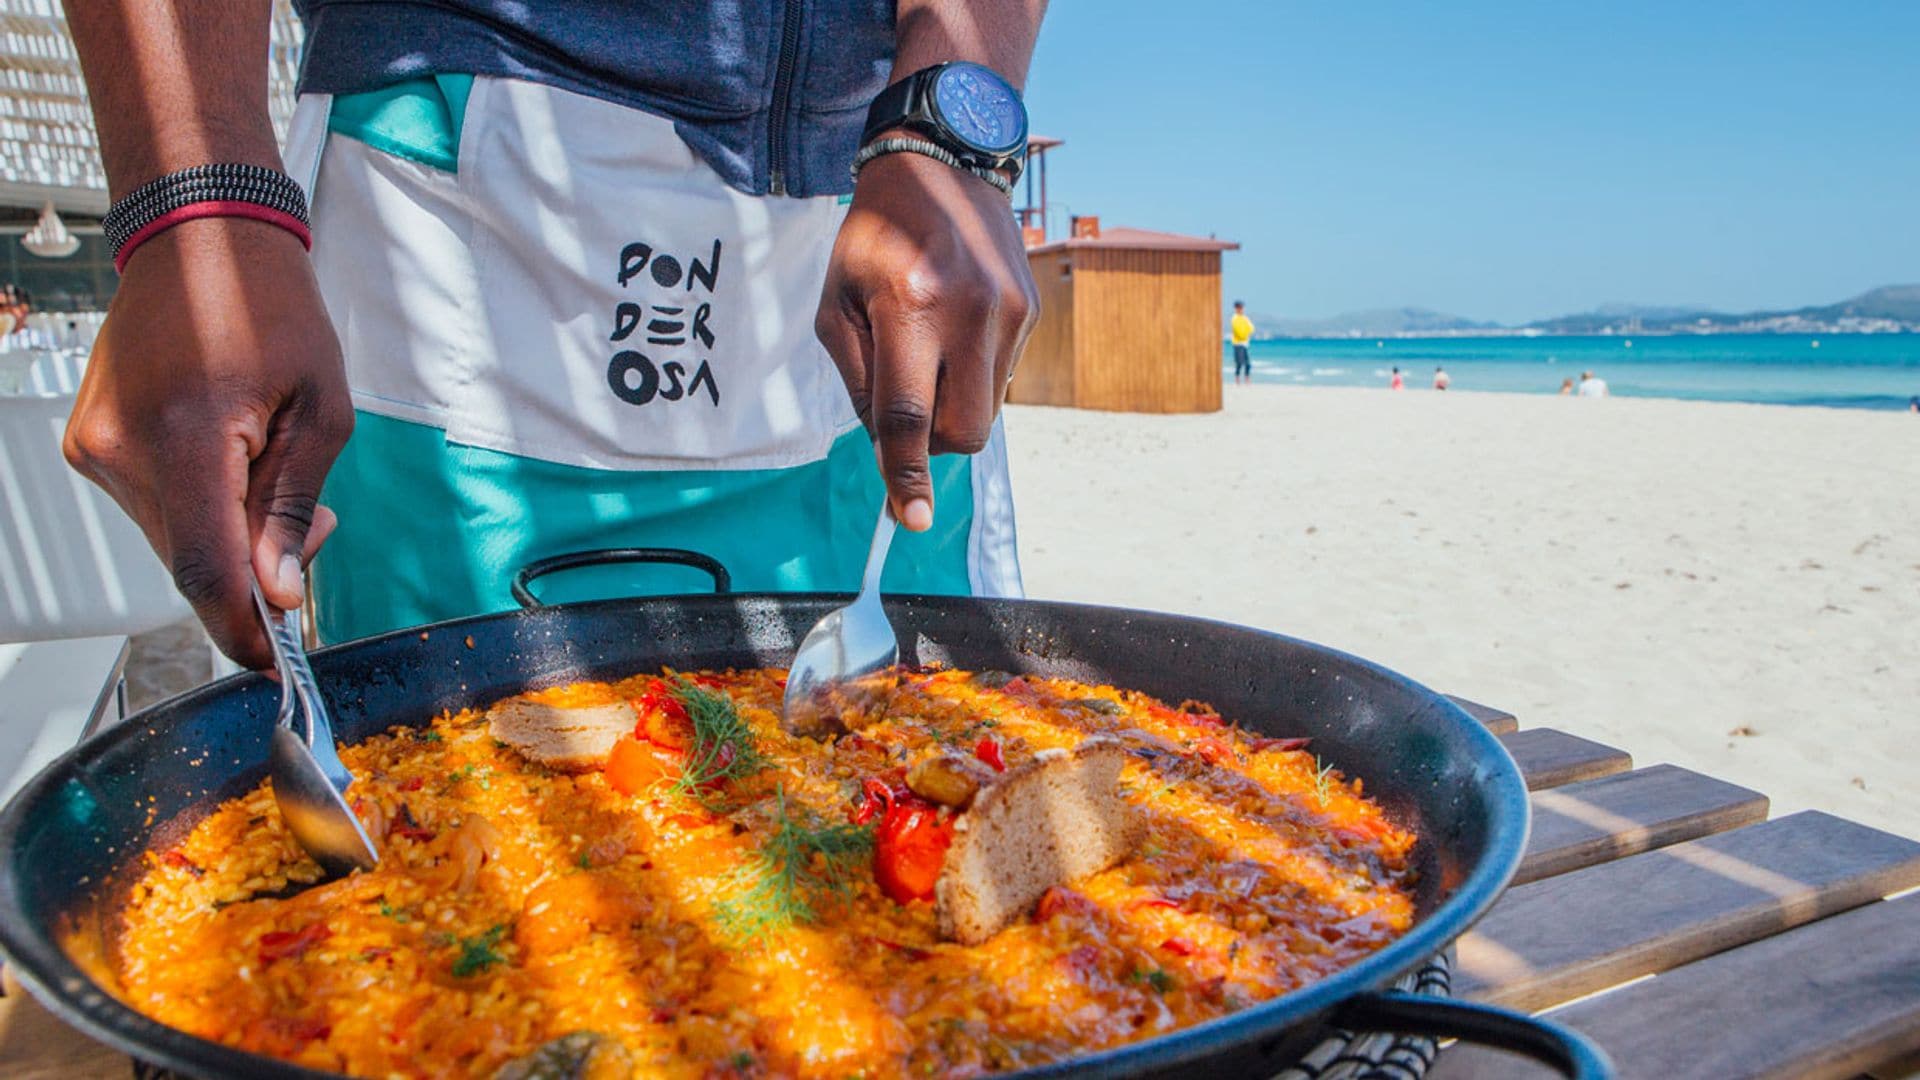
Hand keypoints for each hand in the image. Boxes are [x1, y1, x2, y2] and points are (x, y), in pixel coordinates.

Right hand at [63, 218, 351, 666]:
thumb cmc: (270, 307)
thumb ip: (292, 509)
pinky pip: (153, 506)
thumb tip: (277, 592)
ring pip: (171, 539)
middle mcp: (121, 450)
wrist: (199, 236)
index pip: (204, 569)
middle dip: (256, 570)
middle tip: (312, 532)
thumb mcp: (321, 411)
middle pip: (190, 561)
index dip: (241, 629)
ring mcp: (95, 447)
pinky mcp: (90, 443)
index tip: (276, 664)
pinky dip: (200, 506)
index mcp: (183, 438)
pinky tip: (234, 462)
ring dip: (230, 535)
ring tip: (274, 472)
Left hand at [815, 150, 1038, 529]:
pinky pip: (1001, 375)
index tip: (910, 518)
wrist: (942, 163)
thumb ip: (858, 380)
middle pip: (964, 431)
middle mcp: (969, 311)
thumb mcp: (837, 302)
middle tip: (907, 406)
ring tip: (929, 344)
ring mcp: (1009, 311)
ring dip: (953, 402)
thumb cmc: (875, 237)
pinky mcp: (1031, 309)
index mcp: (909, 306)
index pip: (909, 415)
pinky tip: (954, 323)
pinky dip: (971, 371)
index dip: (906, 474)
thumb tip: (888, 448)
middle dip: (934, 442)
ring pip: (987, 410)